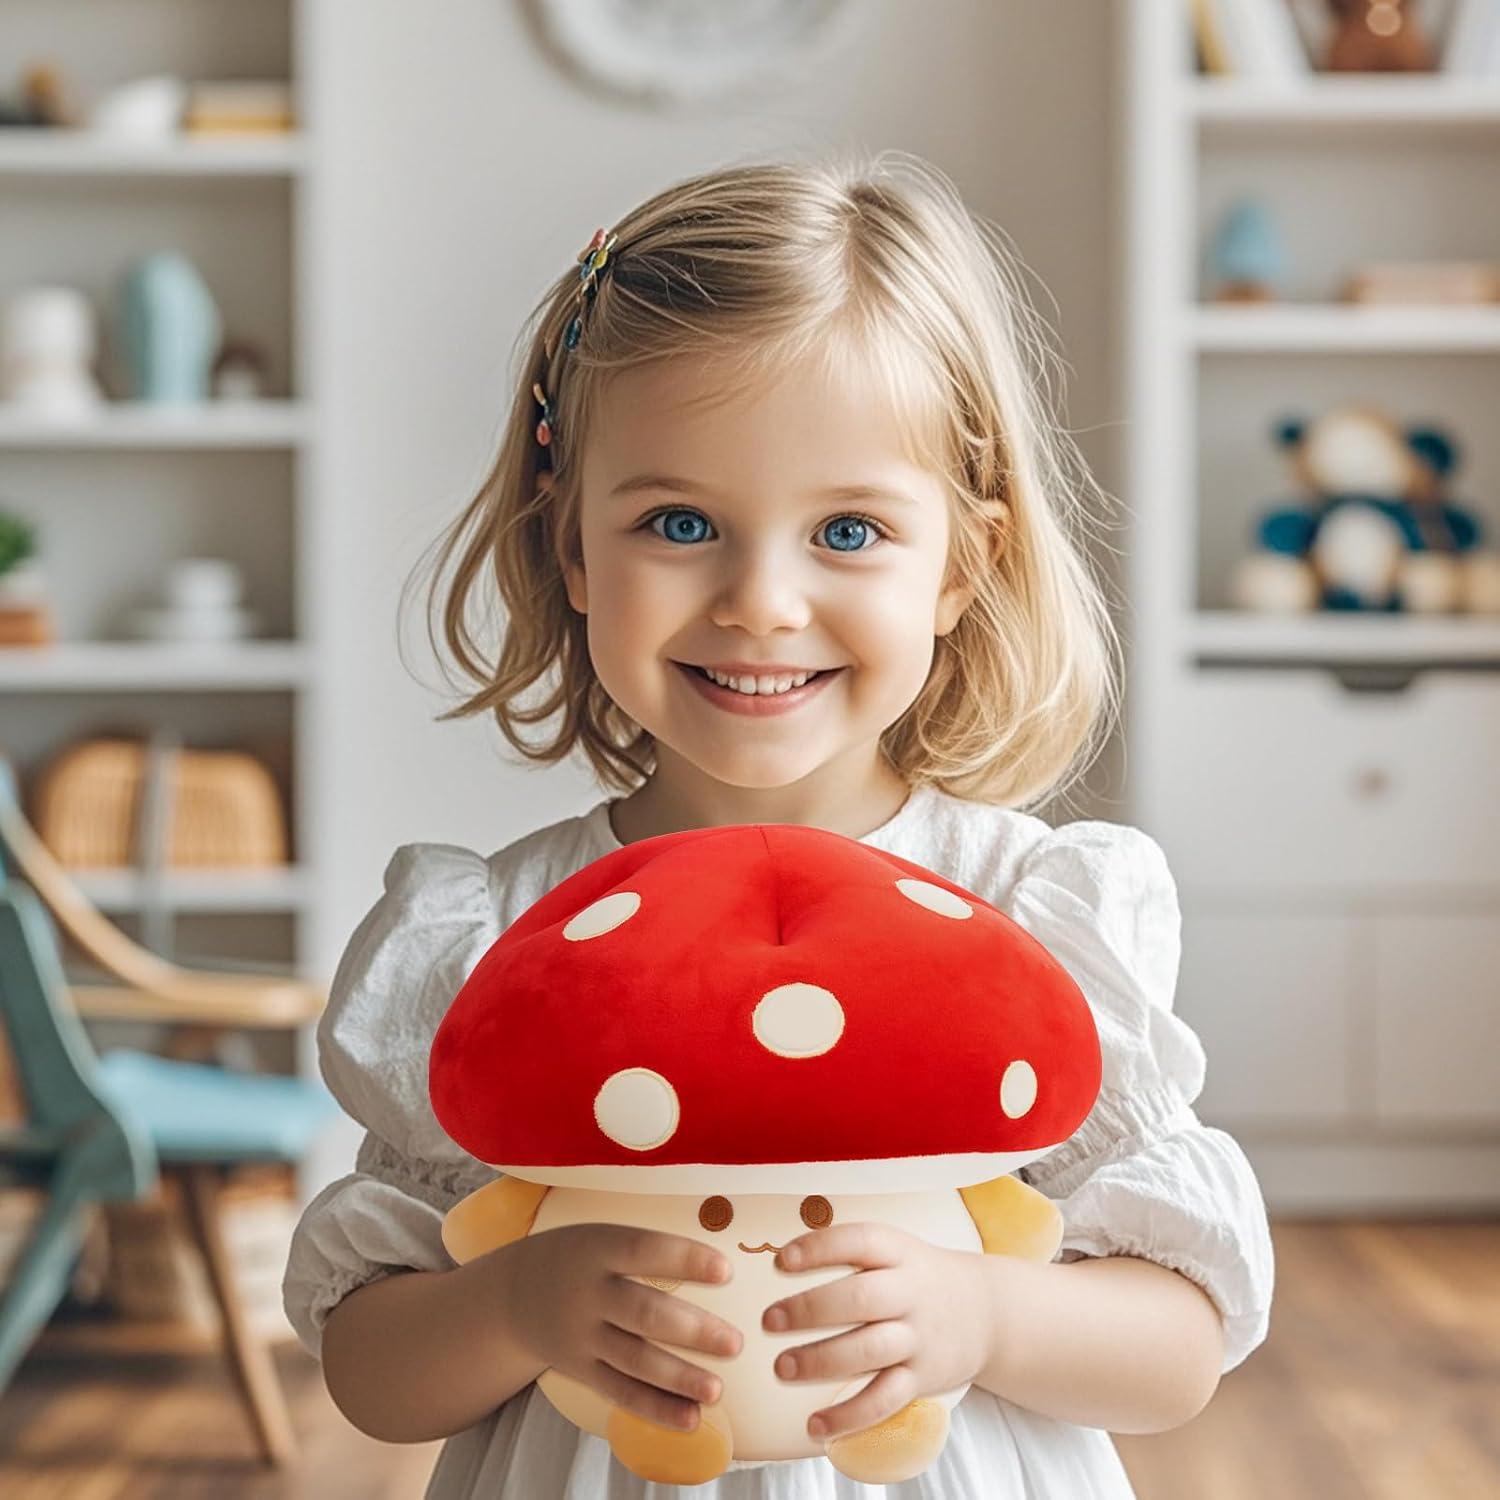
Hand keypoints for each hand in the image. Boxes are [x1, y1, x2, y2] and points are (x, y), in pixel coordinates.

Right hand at [488, 1222, 743, 1431]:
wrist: (512, 1295)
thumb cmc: (579, 1258)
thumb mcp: (602, 1235)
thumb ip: (649, 1249)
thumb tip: (721, 1265)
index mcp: (597, 1248)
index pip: (643, 1249)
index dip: (685, 1259)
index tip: (726, 1271)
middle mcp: (587, 1294)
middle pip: (643, 1313)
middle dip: (692, 1330)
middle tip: (735, 1343)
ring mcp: (581, 1336)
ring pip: (634, 1360)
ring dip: (679, 1378)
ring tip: (717, 1390)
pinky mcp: (581, 1370)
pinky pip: (621, 1392)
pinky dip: (656, 1408)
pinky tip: (690, 1419)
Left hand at [761, 1223, 992, 1442]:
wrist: (985, 1312)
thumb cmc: (917, 1277)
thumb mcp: (894, 1249)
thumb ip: (847, 1251)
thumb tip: (780, 1259)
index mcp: (898, 1252)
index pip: (859, 1242)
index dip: (820, 1249)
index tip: (782, 1261)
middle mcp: (910, 1292)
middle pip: (860, 1298)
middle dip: (811, 1309)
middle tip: (770, 1320)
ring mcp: (917, 1337)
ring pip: (869, 1351)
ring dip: (821, 1361)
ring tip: (782, 1368)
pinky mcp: (921, 1379)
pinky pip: (884, 1400)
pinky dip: (849, 1416)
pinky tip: (816, 1426)